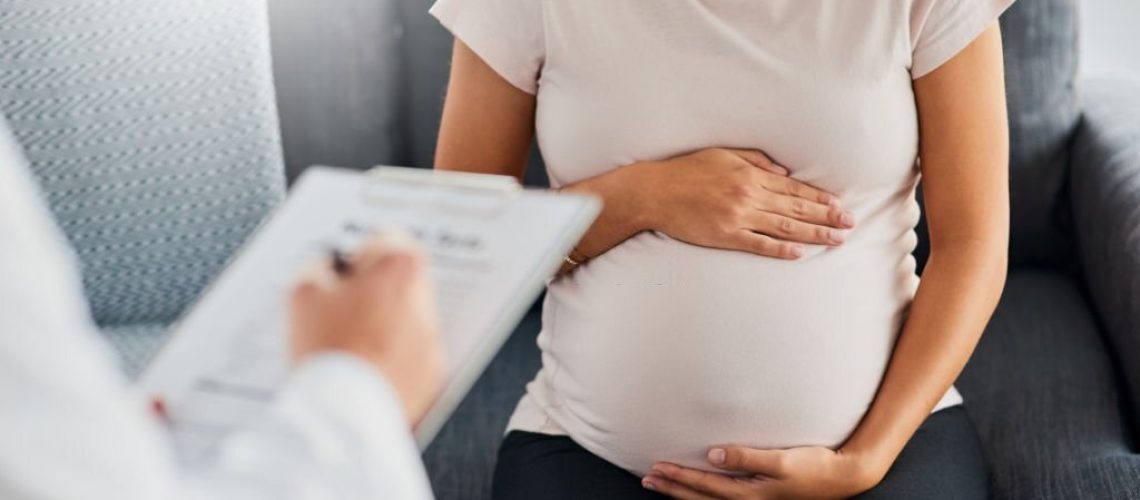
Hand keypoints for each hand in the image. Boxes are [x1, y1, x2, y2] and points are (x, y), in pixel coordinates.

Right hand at [289, 232, 444, 425]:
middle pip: (400, 281)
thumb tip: (326, 270)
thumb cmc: (327, 348)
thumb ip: (317, 268)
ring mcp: (432, 340)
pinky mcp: (432, 376)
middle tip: (341, 311)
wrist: (346, 413)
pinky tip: (363, 370)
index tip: (341, 275)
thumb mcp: (302, 293)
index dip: (355, 257)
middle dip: (373, 291)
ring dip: (384, 326)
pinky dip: (392, 360)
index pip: (383, 240)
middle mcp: (426, 300)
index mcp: (400, 267)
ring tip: (349, 346)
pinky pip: (412, 357)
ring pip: (407, 320)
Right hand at [634, 149, 854, 258]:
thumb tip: (784, 172)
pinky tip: (799, 253)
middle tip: (850, 224)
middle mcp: (749, 196)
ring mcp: (738, 218)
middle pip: (796, 208)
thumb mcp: (723, 154)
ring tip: (836, 239)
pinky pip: (758, 244)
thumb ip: (756, 160)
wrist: (655, 192)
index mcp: (750, 175)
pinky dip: (780, 250)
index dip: (819, 198)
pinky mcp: (725, 236)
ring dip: (813, 234)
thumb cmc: (687, 171)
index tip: (840, 205)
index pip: (794, 188)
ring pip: (784, 227)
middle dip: (826, 217)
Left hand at [642, 446, 885, 499]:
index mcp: (749, 495)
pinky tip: (694, 488)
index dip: (679, 477)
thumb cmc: (814, 467)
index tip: (657, 467)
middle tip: (648, 477)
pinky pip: (720, 499)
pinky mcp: (758, 498)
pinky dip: (701, 495)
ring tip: (661, 483)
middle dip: (672, 488)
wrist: (842, 477)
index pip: (704, 486)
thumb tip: (713, 453)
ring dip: (681, 493)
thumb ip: (746, 457)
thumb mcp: (782, 460)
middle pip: (699, 498)